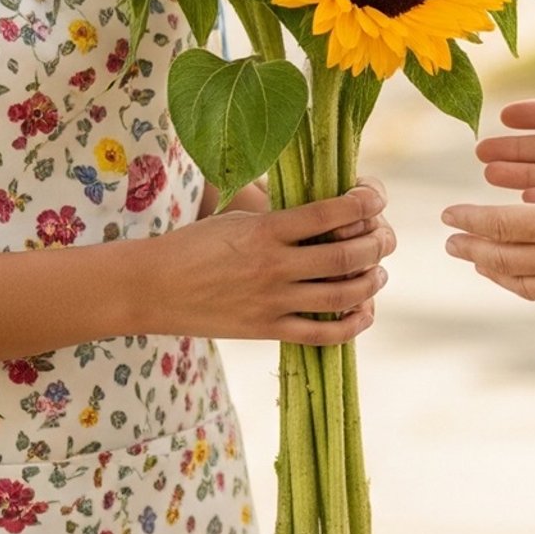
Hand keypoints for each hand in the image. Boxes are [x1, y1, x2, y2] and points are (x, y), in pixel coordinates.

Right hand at [144, 180, 394, 343]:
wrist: (151, 287)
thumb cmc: (195, 244)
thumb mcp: (237, 216)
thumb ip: (281, 215)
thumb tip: (332, 208)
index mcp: (266, 229)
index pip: (332, 211)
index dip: (366, 203)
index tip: (375, 200)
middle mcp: (274, 265)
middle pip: (348, 254)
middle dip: (378, 245)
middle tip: (384, 240)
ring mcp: (272, 301)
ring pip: (343, 294)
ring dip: (372, 282)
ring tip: (378, 273)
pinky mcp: (266, 330)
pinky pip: (323, 333)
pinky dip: (354, 324)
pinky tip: (363, 311)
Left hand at [445, 117, 534, 318]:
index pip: (497, 224)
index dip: (468, 219)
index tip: (447, 216)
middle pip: (499, 258)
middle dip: (470, 249)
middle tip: (451, 243)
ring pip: (519, 283)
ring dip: (493, 271)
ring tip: (480, 263)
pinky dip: (527, 289)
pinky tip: (528, 284)